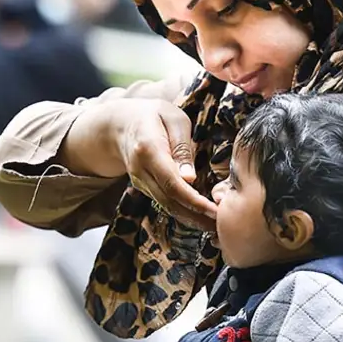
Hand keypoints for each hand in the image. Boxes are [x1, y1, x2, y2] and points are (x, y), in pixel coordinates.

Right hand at [67, 99, 217, 231]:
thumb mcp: (173, 118)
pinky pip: (165, 203)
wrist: (120, 124)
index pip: (172, 183)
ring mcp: (140, 182)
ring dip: (191, 219)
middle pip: (169, 201)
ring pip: (166, 206)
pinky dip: (184, 212)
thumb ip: (182, 147)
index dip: (193, 201)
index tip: (214, 210)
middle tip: (222, 225)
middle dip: (196, 216)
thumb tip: (190, 178)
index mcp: (148, 150)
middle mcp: (140, 171)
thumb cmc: (153, 115)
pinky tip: (202, 218)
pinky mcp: (144, 188)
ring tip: (216, 226)